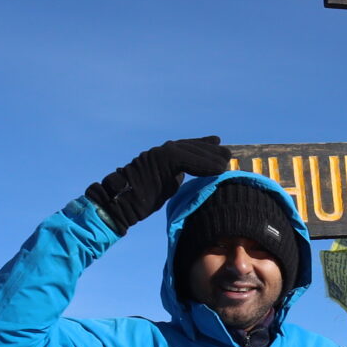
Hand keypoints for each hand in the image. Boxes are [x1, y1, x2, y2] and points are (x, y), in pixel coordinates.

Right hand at [86, 137, 230, 233]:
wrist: (120, 203)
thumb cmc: (137, 201)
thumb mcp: (161, 186)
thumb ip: (173, 177)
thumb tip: (184, 176)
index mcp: (159, 157)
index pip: (185, 148)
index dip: (202, 145)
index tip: (217, 143)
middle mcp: (159, 151)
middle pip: (191, 146)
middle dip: (210, 149)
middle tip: (227, 152)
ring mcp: (159, 154)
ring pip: (191, 151)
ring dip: (210, 157)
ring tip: (226, 161)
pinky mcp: (161, 160)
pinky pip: (187, 159)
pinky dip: (203, 164)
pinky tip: (217, 168)